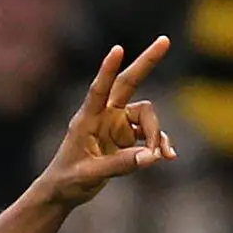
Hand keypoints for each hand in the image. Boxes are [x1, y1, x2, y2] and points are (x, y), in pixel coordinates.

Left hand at [38, 38, 176, 207]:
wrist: (64, 192)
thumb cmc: (67, 181)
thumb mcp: (89, 175)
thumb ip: (119, 165)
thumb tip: (151, 156)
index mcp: (87, 120)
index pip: (98, 90)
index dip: (107, 70)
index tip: (117, 49)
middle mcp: (104, 116)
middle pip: (128, 83)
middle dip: (147, 63)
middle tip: (165, 40)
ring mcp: (117, 125)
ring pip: (147, 116)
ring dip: (156, 133)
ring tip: (158, 156)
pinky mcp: (127, 138)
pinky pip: (151, 135)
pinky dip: (160, 144)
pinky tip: (167, 157)